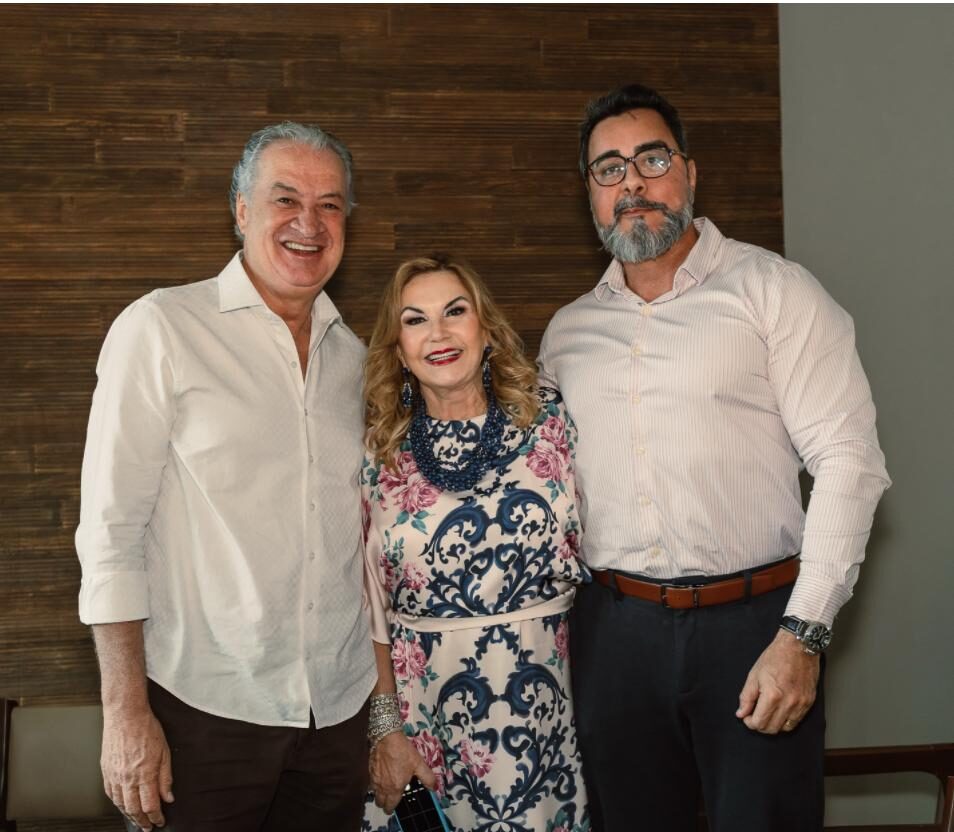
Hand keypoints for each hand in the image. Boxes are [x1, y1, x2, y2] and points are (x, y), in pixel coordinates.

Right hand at [100, 706, 173, 829]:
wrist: (125, 715)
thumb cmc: (146, 728)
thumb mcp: (165, 751)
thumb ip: (166, 777)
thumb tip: (169, 796)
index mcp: (144, 774)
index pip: (150, 805)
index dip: (156, 817)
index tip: (160, 821)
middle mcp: (127, 778)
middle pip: (134, 809)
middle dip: (142, 821)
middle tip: (148, 827)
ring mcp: (114, 775)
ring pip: (120, 804)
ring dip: (129, 815)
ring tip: (136, 820)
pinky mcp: (106, 771)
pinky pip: (110, 793)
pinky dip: (116, 804)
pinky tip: (122, 805)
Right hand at [370, 731, 436, 812]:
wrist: (387, 738)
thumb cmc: (403, 752)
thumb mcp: (419, 763)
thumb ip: (427, 777)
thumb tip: (434, 788)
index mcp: (395, 788)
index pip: (390, 806)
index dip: (392, 808)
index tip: (396, 805)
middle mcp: (383, 787)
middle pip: (380, 803)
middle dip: (385, 803)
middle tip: (391, 797)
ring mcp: (374, 780)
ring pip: (374, 794)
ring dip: (380, 794)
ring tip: (387, 787)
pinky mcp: (369, 771)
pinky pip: (371, 784)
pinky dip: (375, 784)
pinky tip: (382, 777)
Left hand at [736, 629, 820, 733]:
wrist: (798, 647)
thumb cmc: (775, 657)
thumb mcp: (754, 675)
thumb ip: (746, 697)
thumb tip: (741, 713)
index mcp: (772, 696)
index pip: (759, 723)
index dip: (749, 722)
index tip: (746, 716)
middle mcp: (788, 703)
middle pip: (772, 729)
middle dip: (760, 725)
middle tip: (754, 715)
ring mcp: (801, 704)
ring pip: (785, 728)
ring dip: (774, 724)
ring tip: (767, 713)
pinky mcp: (809, 702)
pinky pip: (797, 721)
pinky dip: (786, 720)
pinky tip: (779, 710)